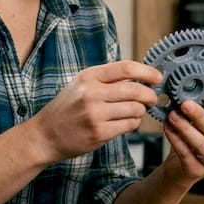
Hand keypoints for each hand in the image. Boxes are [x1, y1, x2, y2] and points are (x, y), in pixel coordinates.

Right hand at [30, 60, 160, 162]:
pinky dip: (132, 124)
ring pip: (135, 109)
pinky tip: (125, 123)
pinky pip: (129, 125)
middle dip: (150, 95)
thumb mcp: (82, 85)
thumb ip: (107, 79)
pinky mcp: (99, 133)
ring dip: (140, 111)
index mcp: (89, 76)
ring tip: (133, 112)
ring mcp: (95, 114)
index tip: (158, 77)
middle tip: (152, 99)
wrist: (45, 135)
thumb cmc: (67, 109)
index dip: (147, 72)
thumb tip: (141, 77)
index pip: (125, 68)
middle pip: (135, 90)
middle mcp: (91, 93)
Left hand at [161, 87, 203, 183]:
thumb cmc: (191, 140)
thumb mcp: (199, 123)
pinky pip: (186, 153)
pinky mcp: (197, 171)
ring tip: (172, 115)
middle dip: (199, 115)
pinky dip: (175, 139)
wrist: (179, 168)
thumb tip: (187, 86)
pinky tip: (167, 128)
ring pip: (200, 143)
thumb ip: (198, 108)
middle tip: (185, 104)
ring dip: (185, 127)